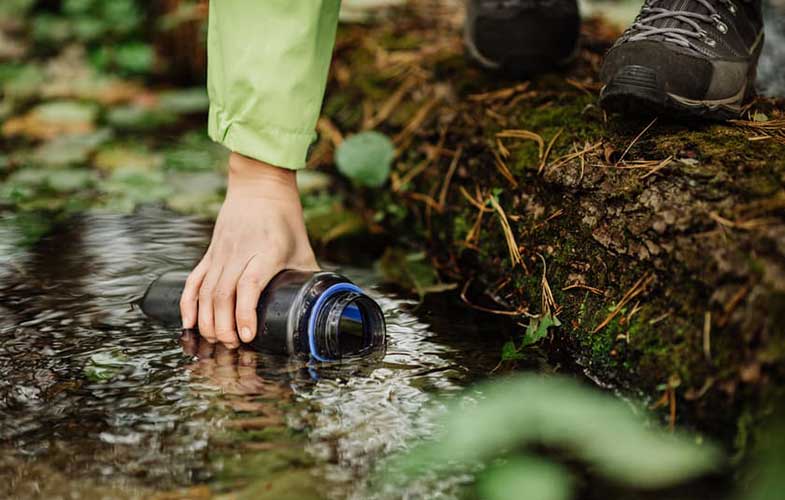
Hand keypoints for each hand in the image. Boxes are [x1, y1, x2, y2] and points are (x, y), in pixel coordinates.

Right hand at [180, 152, 318, 348]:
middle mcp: (239, 253)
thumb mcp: (303, 248)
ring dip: (208, 320)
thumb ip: (309, 277)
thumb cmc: (285, 219)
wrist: (260, 187)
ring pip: (206, 292)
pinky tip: (190, 323)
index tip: (247, 335)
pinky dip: (188, 304)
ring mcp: (220, 253)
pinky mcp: (209, 253)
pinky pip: (194, 281)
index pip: (249, 286)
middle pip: (223, 295)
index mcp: (266, 252)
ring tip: (217, 339)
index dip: (245, 313)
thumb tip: (322, 306)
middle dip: (224, 326)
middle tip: (232, 345)